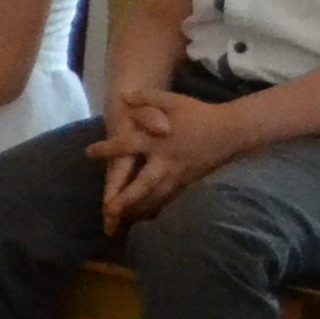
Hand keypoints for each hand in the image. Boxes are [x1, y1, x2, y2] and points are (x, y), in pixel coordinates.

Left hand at [99, 87, 246, 231]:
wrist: (231, 131)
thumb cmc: (198, 114)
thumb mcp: (171, 100)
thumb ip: (146, 98)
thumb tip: (123, 98)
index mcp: (158, 140)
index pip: (127, 146)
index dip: (107, 149)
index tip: (88, 152)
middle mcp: (167, 161)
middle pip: (144, 184)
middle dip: (126, 198)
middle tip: (109, 209)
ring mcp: (179, 174)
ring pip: (157, 196)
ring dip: (139, 208)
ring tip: (121, 220)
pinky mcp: (188, 182)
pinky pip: (169, 198)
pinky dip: (156, 207)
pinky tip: (145, 217)